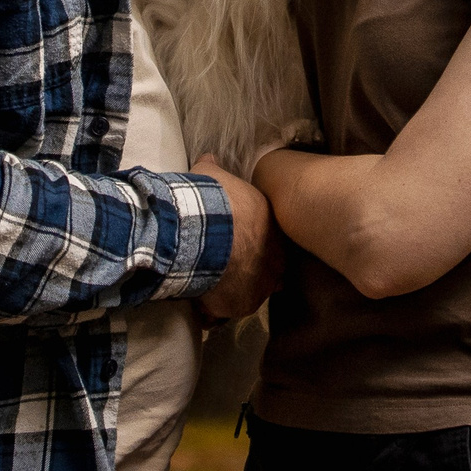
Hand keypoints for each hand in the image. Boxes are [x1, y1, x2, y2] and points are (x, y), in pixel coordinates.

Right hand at [193, 153, 284, 321]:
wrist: (203, 229)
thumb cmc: (213, 198)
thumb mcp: (212, 174)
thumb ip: (213, 167)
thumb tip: (209, 157)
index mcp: (271, 227)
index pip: (268, 240)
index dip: (250, 244)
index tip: (233, 244)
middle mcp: (274, 259)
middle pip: (264, 272)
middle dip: (246, 271)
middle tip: (221, 268)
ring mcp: (259, 286)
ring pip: (247, 294)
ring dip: (230, 292)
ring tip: (206, 286)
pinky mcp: (239, 305)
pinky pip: (222, 313)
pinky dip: (209, 310)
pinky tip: (195, 302)